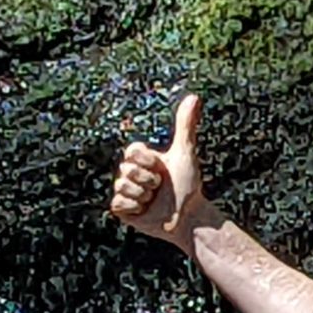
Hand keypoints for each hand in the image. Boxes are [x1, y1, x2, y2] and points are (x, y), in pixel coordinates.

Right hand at [109, 94, 210, 250]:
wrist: (189, 216)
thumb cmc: (189, 185)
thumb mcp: (185, 152)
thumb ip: (186, 125)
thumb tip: (194, 97)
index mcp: (142, 159)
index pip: (130, 151)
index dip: (146, 160)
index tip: (161, 167)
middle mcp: (131, 174)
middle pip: (125, 169)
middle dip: (148, 179)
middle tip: (160, 187)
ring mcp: (125, 192)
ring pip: (122, 187)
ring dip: (144, 195)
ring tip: (155, 200)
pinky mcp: (122, 210)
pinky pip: (118, 204)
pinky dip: (136, 208)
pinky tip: (146, 211)